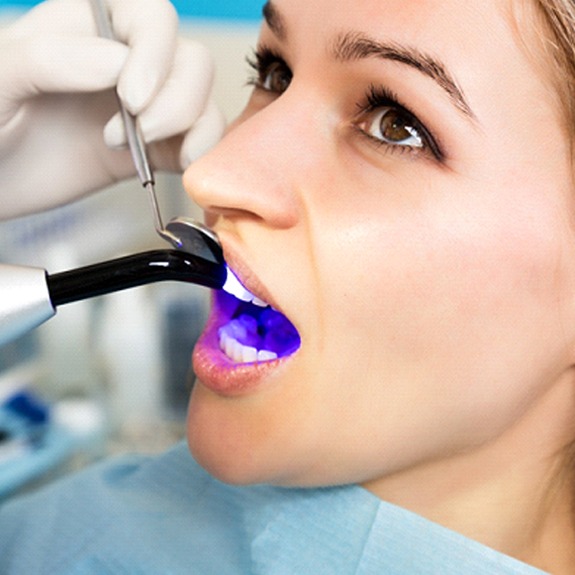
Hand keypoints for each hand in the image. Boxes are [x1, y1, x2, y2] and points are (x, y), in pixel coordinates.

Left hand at [0, 0, 224, 218]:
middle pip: (190, 59)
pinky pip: (200, 141)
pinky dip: (203, 151)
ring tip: (145, 148)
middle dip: (177, 97)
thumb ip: (51, 58)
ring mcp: (145, 109)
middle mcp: (127, 64)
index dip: (155, 52)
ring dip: (191, 125)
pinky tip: (181, 164)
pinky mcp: (156, 149)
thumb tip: (119, 63)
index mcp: (88, 28)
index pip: (151, 16)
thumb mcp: (0, 79)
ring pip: (202, 98)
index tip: (132, 98)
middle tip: (141, 130)